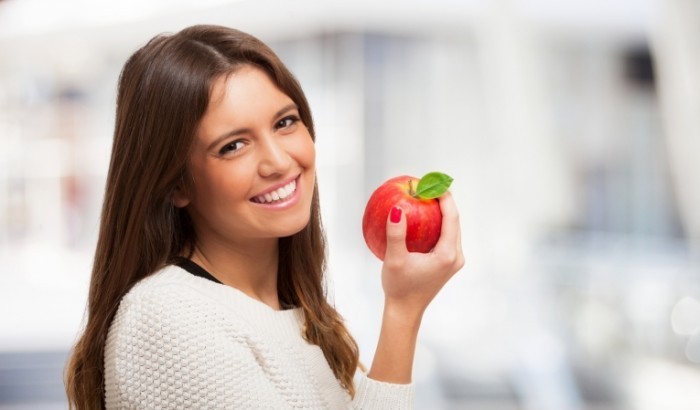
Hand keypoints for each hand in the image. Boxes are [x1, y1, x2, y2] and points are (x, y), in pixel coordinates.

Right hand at [381, 191, 463, 317]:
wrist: (405, 311)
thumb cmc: (399, 287)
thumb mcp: (394, 259)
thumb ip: (396, 234)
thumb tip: (397, 209)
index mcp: (447, 254)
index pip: (451, 218)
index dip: (444, 198)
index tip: (433, 183)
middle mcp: (455, 256)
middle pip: (454, 221)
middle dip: (443, 201)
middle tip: (428, 186)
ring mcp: (453, 260)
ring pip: (452, 228)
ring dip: (442, 212)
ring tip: (426, 197)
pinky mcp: (447, 263)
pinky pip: (446, 237)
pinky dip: (437, 224)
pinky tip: (423, 217)